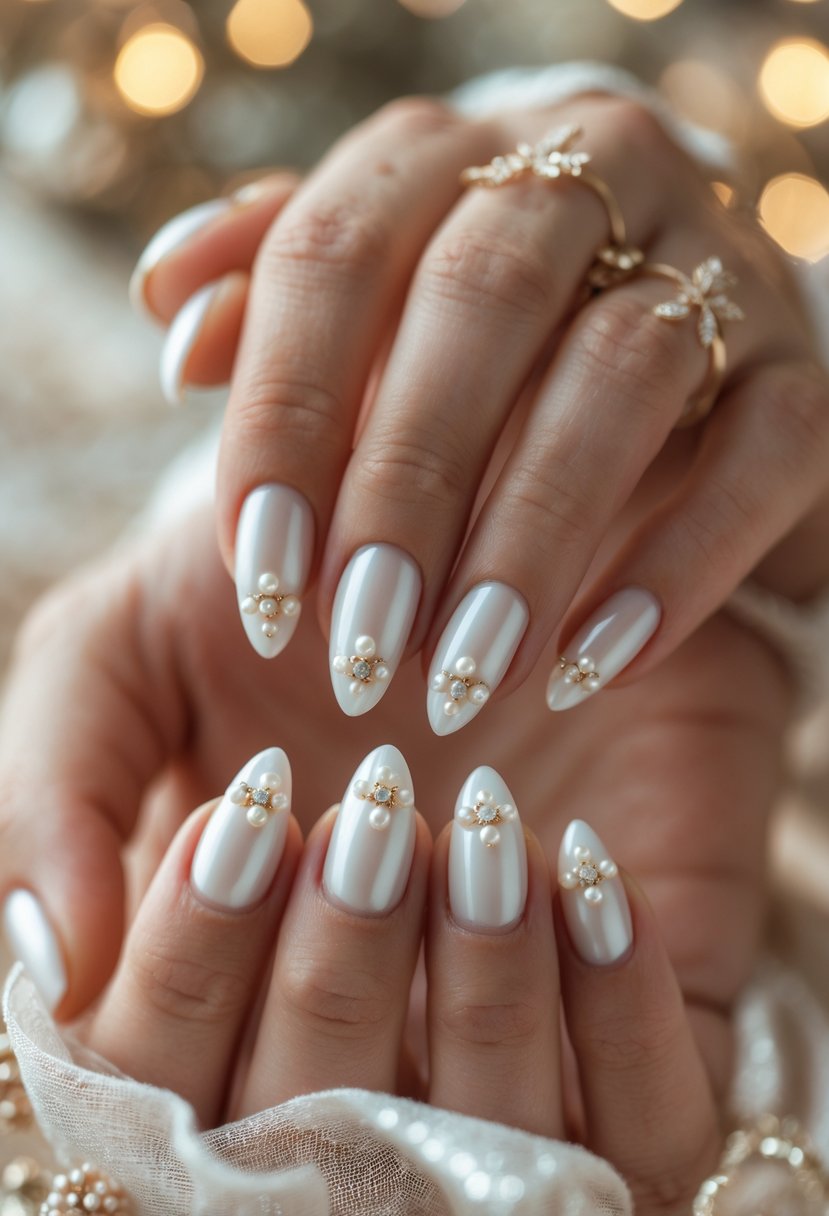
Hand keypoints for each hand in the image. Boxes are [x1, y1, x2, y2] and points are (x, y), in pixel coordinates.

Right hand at [0, 505, 788, 1091]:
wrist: (477, 530)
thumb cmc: (285, 602)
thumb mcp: (125, 655)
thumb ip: (56, 791)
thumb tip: (55, 966)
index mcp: (214, 988)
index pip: (162, 1087)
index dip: (191, 966)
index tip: (248, 806)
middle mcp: (352, 1046)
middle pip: (321, 1146)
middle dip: (336, 974)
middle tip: (373, 803)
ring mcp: (507, 1054)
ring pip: (491, 1153)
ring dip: (480, 995)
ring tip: (482, 824)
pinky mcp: (647, 1038)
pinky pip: (651, 1129)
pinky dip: (619, 1020)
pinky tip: (587, 869)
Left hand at [131, 92, 828, 731]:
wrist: (678, 320)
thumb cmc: (485, 332)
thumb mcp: (372, 301)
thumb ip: (275, 299)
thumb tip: (175, 330)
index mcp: (452, 153)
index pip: (335, 251)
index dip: (283, 415)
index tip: (256, 570)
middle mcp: (590, 171)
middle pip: (479, 301)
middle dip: (404, 483)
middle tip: (356, 638)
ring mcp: (713, 261)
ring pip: (620, 375)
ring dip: (529, 536)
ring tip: (461, 668)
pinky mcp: (800, 370)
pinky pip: (760, 454)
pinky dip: (677, 565)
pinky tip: (588, 661)